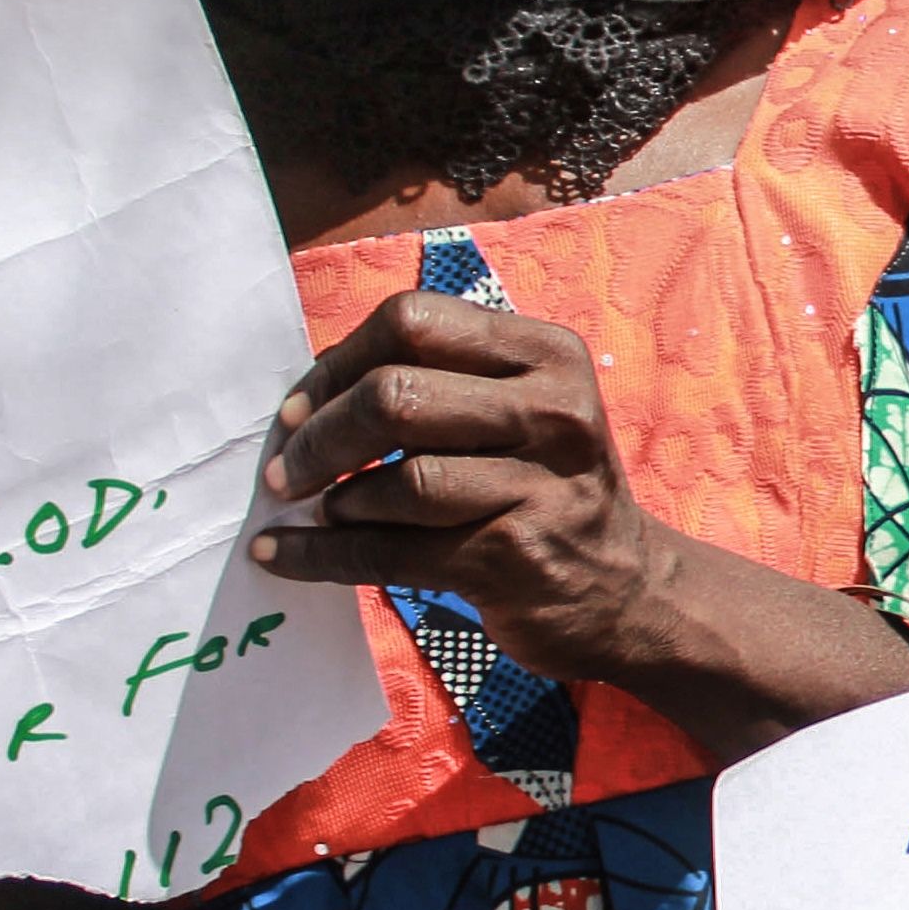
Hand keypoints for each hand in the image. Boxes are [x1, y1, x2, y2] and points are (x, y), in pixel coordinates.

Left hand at [249, 289, 677, 686]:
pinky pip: (389, 552)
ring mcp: (541, 485)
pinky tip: (283, 555)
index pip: (413, 322)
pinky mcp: (514, 556)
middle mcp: (553, 409)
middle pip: (395, 395)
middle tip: (286, 472)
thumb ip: (439, 384)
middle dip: (319, 438)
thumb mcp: (519, 411)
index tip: (298, 410)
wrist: (625, 588)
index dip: (337, 363)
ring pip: (397, 480)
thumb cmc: (543, 489)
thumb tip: (307, 401)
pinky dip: (319, 555)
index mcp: (546, 353)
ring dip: (333, 502)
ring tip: (317, 513)